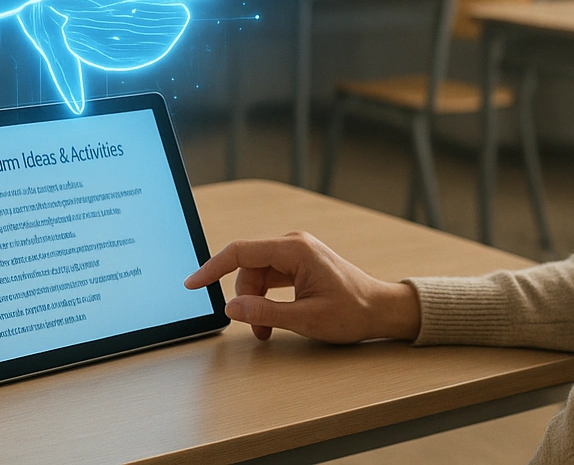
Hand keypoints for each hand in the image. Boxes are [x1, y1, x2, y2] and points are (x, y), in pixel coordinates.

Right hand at [184, 231, 421, 343]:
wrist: (381, 309)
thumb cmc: (352, 312)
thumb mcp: (306, 319)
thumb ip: (265, 312)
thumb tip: (231, 307)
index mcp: (295, 249)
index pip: (241, 252)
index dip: (212, 268)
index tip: (192, 284)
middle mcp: (293, 244)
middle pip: (248, 265)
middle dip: (244, 297)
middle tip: (255, 329)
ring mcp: (296, 252)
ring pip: (257, 274)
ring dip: (255, 301)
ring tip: (267, 330)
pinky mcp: (299, 263)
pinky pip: (269, 277)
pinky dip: (265, 299)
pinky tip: (271, 319)